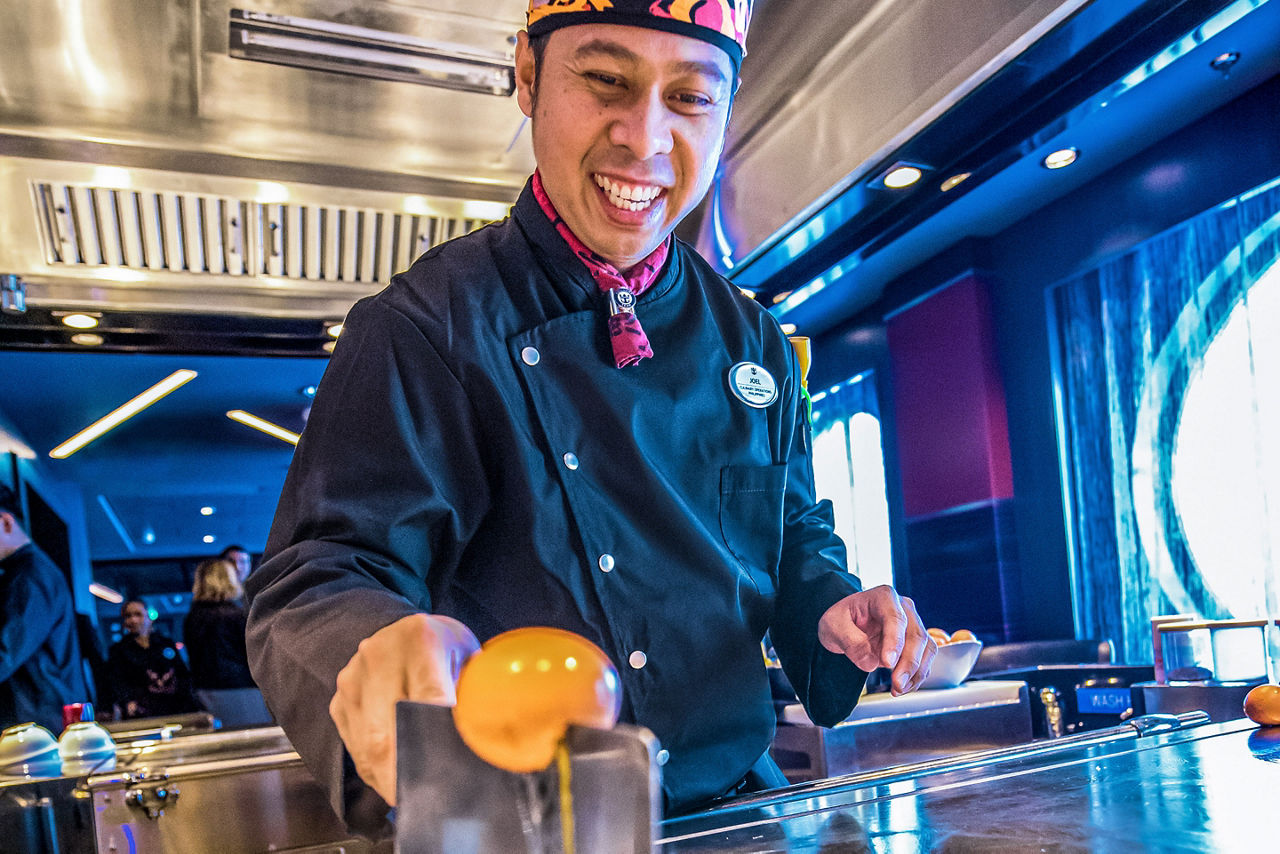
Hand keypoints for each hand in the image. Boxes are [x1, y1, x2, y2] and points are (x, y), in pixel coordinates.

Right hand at [329, 613, 478, 805]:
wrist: (407, 632)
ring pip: (368, 746)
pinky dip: (375, 771)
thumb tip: (490, 742)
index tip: (443, 777)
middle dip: (405, 776)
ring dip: (389, 780)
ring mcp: (354, 679)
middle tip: (424, 803)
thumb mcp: (471, 662)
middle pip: (389, 732)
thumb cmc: (448, 651)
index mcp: (420, 639)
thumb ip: (476, 695)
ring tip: (410, 800)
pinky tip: (393, 781)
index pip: (427, 701)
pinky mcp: (340, 701)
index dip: (434, 743)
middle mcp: (379, 656)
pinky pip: (355, 747)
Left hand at [817, 585, 935, 695]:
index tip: (887, 663)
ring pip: (926, 648)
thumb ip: (850, 642)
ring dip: (915, 672)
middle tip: (897, 684)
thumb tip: (870, 663)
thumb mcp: (833, 626)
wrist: (846, 622)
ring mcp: (913, 624)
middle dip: (908, 663)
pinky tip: (903, 687)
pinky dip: (917, 676)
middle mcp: (904, 608)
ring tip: (898, 689)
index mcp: (883, 597)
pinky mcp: (916, 641)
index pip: (895, 618)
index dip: (894, 642)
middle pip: (915, 635)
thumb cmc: (841, 619)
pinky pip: (925, 659)